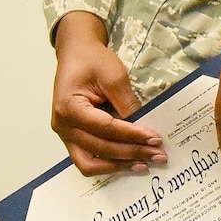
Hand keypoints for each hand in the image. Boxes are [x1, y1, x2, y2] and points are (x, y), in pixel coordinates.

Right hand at [51, 13, 158, 176]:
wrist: (76, 54)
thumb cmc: (92, 61)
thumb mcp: (114, 75)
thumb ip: (126, 102)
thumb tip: (142, 127)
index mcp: (69, 108)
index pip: (105, 129)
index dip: (132, 136)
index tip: (155, 139)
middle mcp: (62, 126)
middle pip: (99, 149)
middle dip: (131, 153)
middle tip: (157, 155)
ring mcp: (65, 135)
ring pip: (90, 163)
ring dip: (118, 166)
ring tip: (145, 165)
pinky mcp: (72, 138)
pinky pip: (88, 159)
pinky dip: (108, 164)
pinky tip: (129, 163)